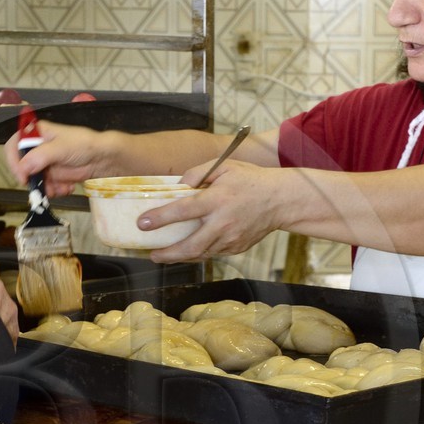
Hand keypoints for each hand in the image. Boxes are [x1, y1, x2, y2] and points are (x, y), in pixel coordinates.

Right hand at [4, 118, 114, 197]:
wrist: (102, 158)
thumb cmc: (83, 145)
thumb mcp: (60, 148)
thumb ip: (40, 156)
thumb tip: (23, 167)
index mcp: (36, 134)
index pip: (14, 146)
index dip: (14, 161)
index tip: (22, 175)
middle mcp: (37, 149)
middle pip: (21, 167)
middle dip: (32, 179)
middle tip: (41, 187)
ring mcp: (44, 164)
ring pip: (33, 181)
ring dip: (45, 188)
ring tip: (60, 188)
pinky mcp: (52, 176)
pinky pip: (45, 187)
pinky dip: (55, 191)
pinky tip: (67, 188)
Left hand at [137, 161, 284, 262]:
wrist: (281, 200)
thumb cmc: (250, 179)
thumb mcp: (224, 166)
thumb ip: (197, 173)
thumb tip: (177, 186)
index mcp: (218, 199)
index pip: (184, 211)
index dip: (161, 218)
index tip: (142, 223)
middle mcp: (223, 222)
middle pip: (190, 245)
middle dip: (167, 253)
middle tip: (151, 254)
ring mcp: (231, 238)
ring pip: (200, 254)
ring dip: (180, 256)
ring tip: (163, 254)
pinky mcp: (237, 247)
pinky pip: (212, 253)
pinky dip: (197, 253)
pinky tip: (186, 250)